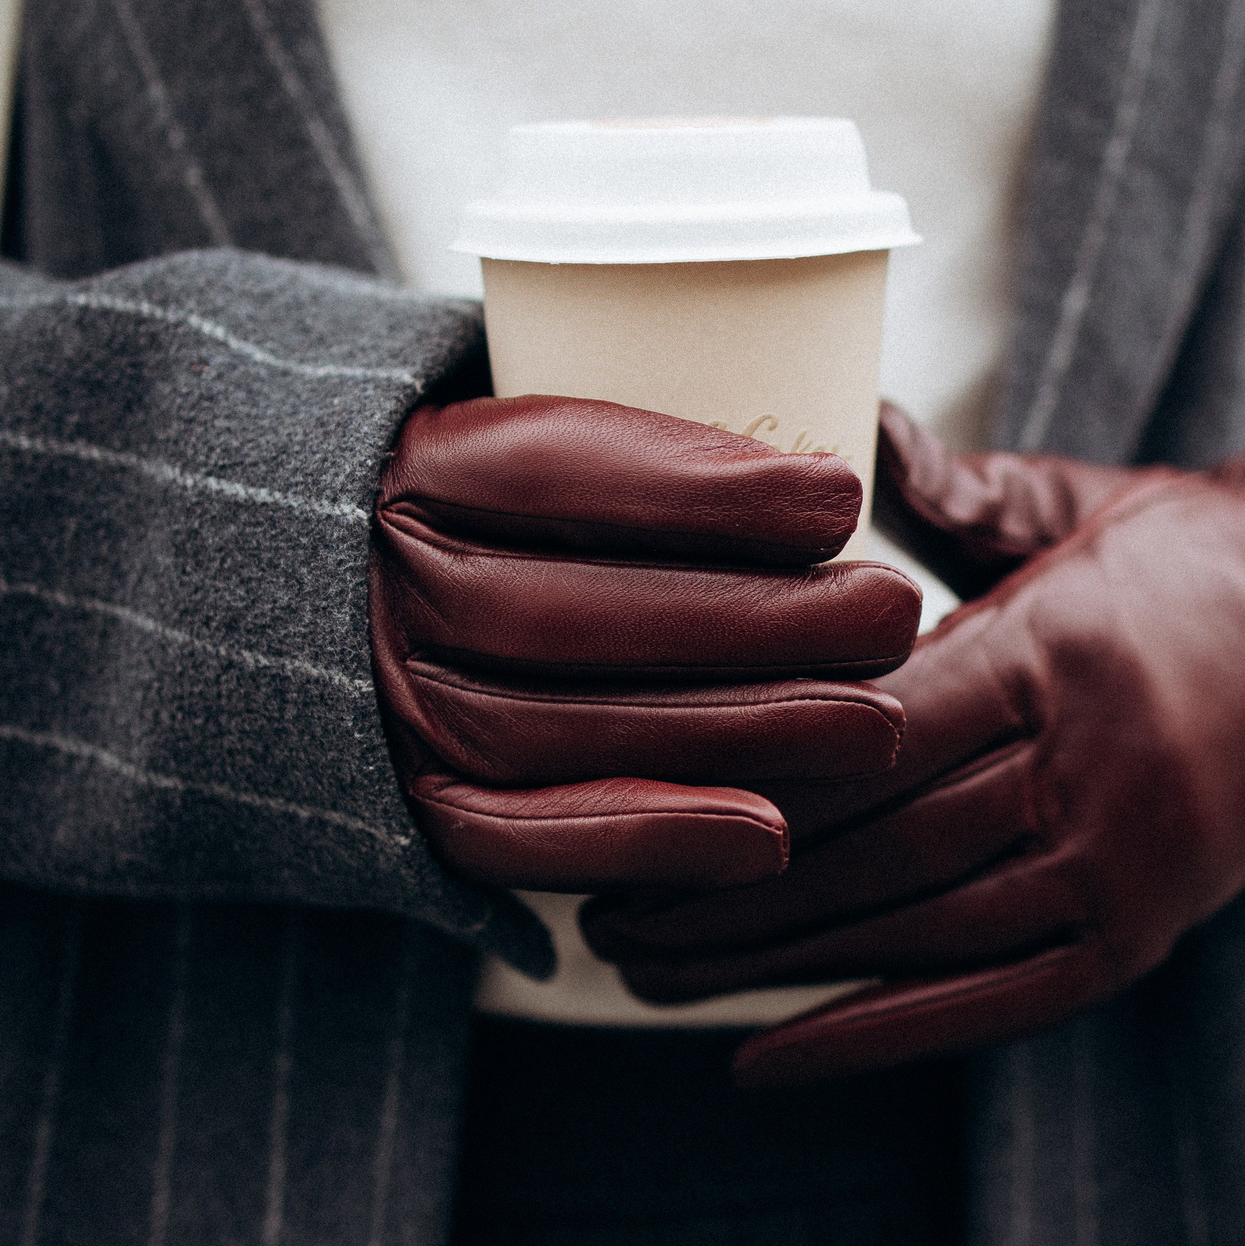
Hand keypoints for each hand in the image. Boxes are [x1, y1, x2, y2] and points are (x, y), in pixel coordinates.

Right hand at [370, 395, 921, 892]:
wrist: (353, 586)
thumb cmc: (518, 491)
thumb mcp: (552, 403)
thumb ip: (661, 413)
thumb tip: (867, 454)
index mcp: (413, 462)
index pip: (552, 470)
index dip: (699, 491)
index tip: (840, 498)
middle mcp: (384, 585)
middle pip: (565, 613)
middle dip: (747, 622)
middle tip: (890, 616)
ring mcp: (388, 703)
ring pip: (554, 731)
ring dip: (730, 733)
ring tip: (873, 722)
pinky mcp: (414, 805)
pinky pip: (518, 841)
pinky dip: (647, 842)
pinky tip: (768, 836)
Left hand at [582, 406, 1244, 1084]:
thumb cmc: (1182, 563)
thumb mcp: (1078, 500)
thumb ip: (955, 488)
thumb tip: (846, 417)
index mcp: (1059, 646)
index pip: (876, 724)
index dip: (752, 765)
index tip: (630, 781)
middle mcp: (1093, 768)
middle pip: (876, 841)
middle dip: (727, 883)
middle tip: (593, 901)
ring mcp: (1120, 866)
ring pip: (915, 931)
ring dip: (769, 965)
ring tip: (641, 970)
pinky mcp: (1135, 937)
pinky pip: (987, 1005)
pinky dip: (869, 1036)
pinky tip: (761, 1059)